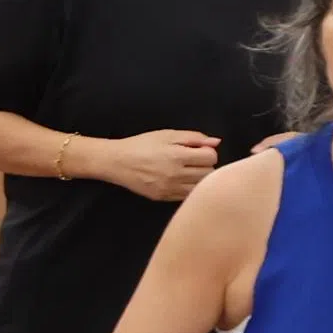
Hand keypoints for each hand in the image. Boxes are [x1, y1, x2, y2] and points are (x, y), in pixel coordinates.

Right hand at [98, 127, 220, 202]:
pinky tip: (180, 180)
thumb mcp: (167, 134)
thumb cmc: (141, 145)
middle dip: (205, 165)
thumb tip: (216, 142)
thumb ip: (193, 137)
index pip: (211, 157)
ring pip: (200, 187)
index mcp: (177, 156)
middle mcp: (175, 174)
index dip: (208, 152)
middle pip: (209, 173)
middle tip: (194, 160)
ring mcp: (170, 188)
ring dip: (199, 178)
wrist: (116, 162)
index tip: (199, 150)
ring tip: (188, 171)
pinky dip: (189, 188)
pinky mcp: (164, 198)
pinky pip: (187, 196)